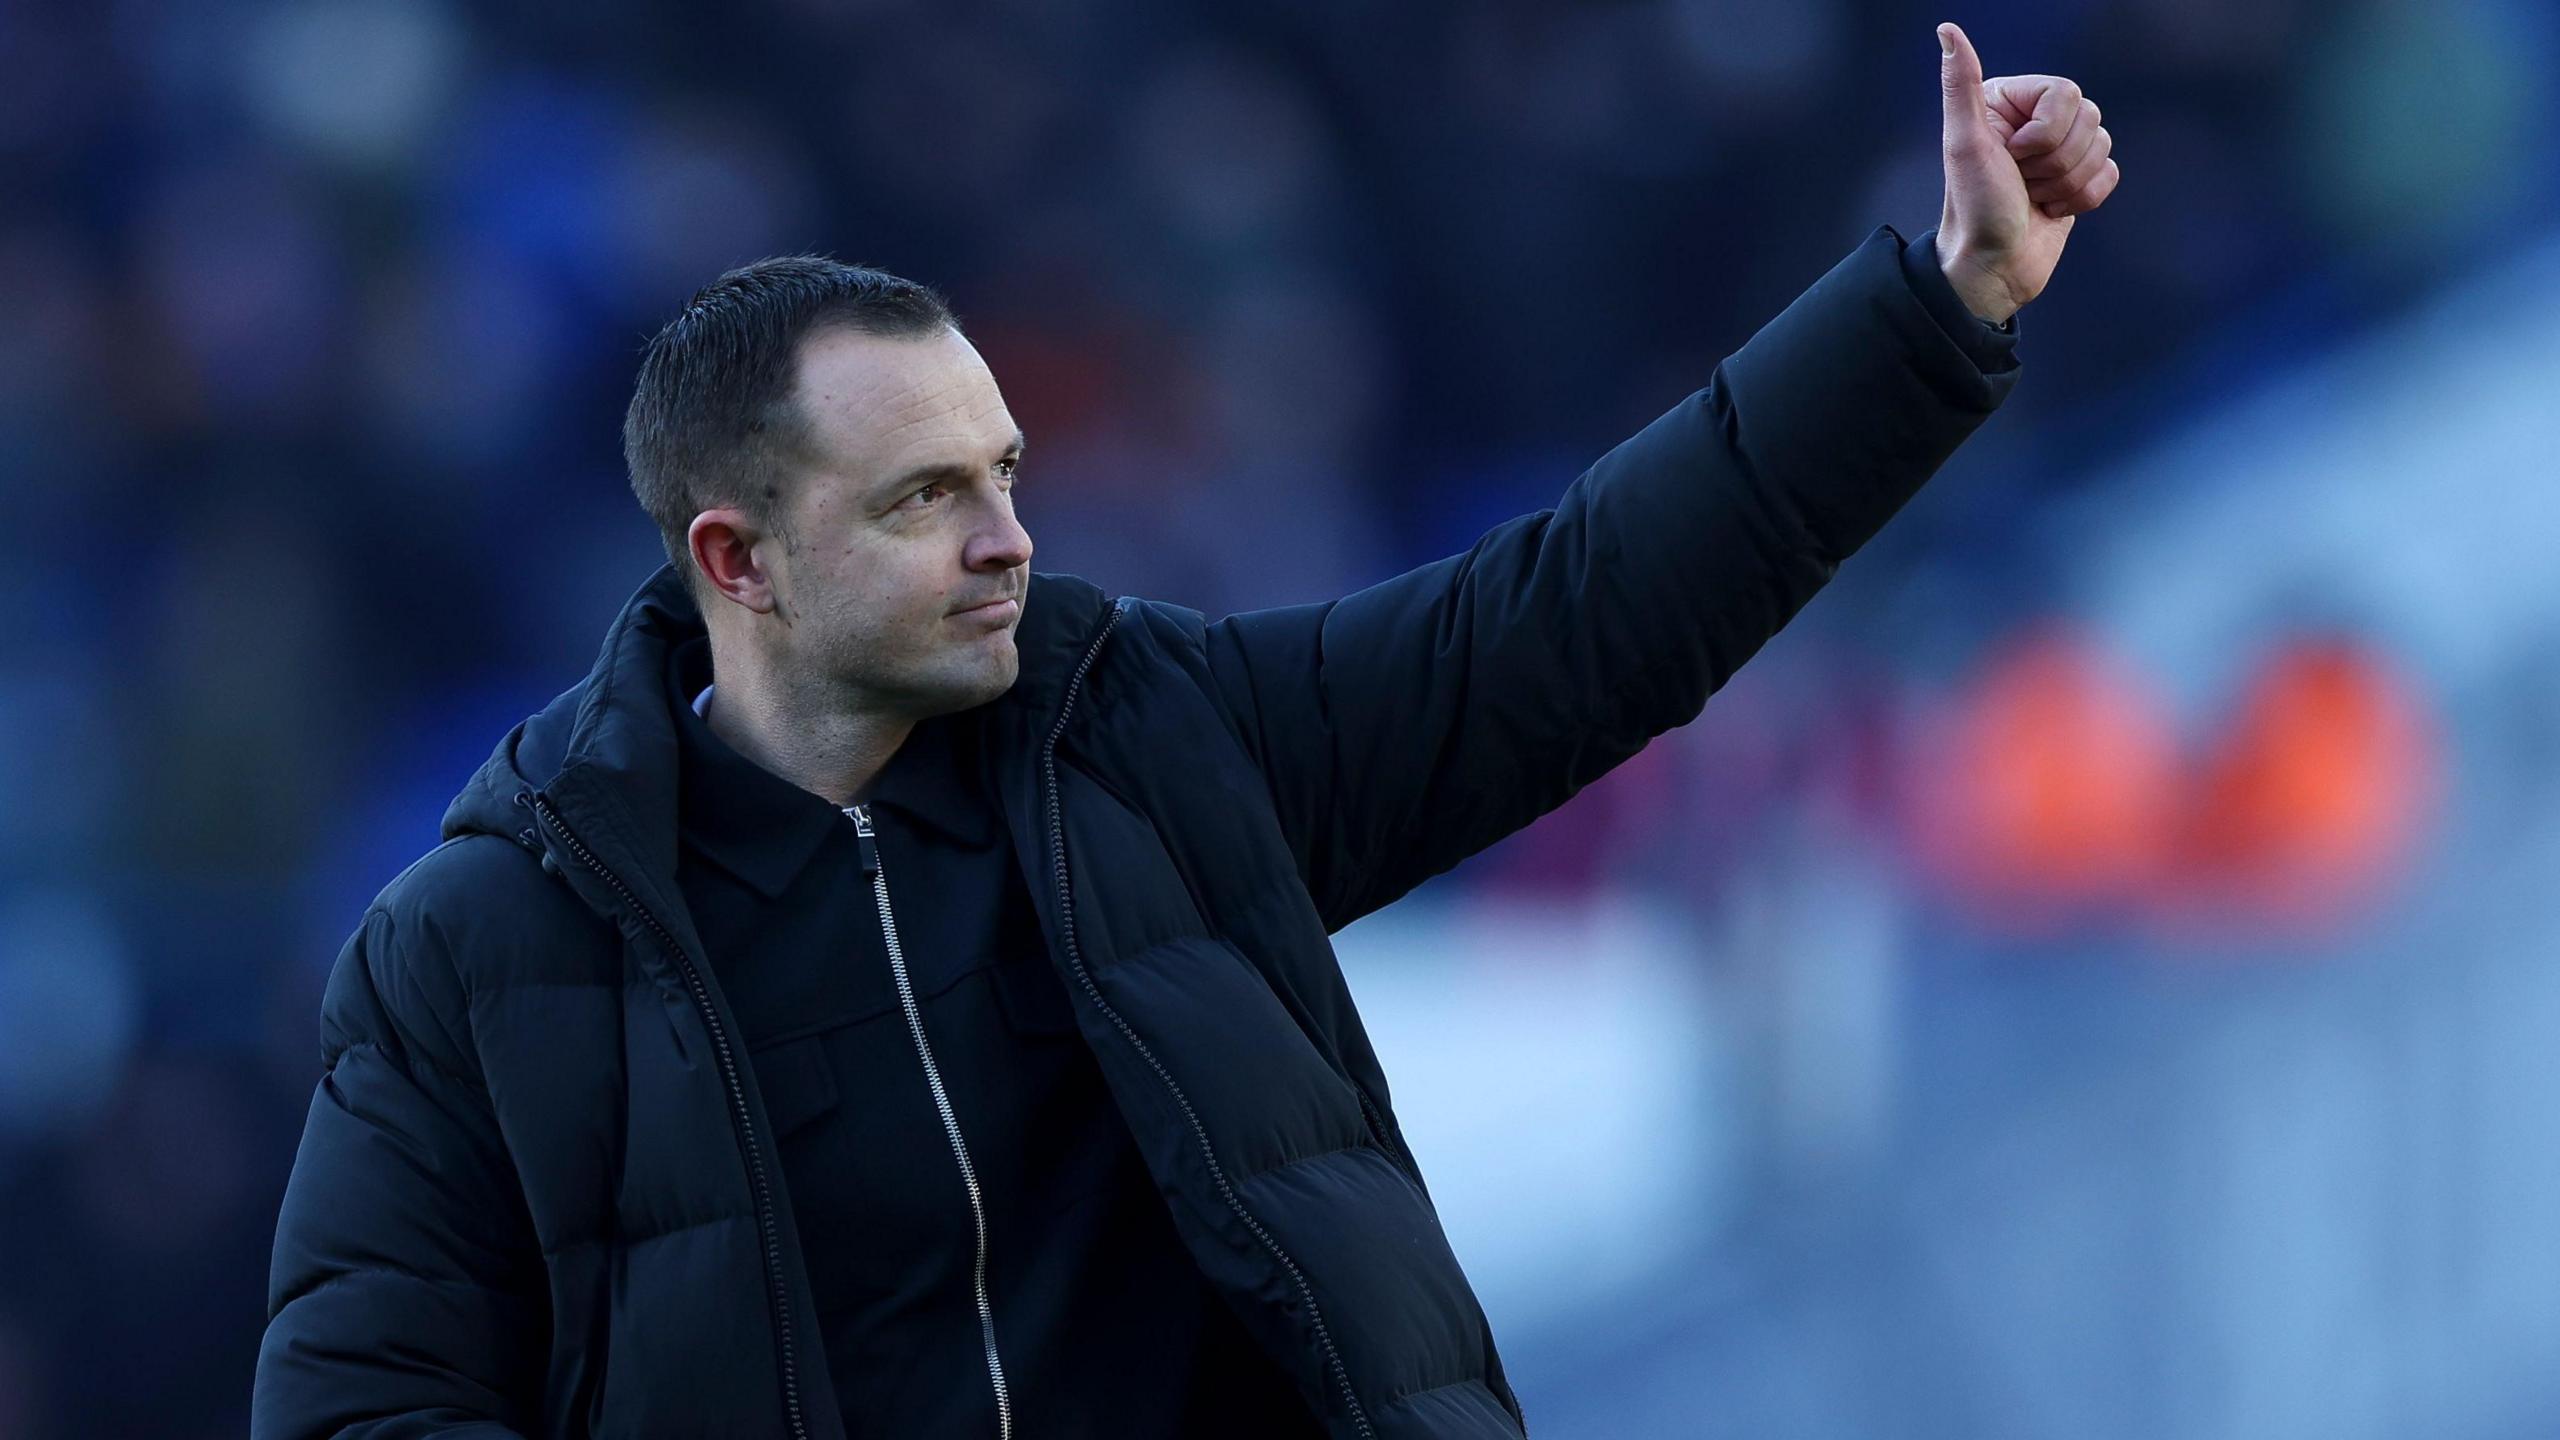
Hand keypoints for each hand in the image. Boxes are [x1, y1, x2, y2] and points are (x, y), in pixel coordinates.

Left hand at [1934, 22, 2120, 323]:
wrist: (1991, 267)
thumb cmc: (1975, 207)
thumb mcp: (1964, 143)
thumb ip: (1959, 86)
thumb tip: (1947, 32)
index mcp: (2010, 102)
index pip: (2065, 94)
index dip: (2046, 133)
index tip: (2012, 156)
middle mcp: (2034, 120)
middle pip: (2088, 119)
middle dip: (2056, 162)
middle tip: (2021, 182)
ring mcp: (2058, 150)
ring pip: (2102, 145)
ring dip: (2066, 183)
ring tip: (2032, 197)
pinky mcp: (2077, 179)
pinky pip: (2110, 172)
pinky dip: (2083, 198)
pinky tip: (2050, 210)